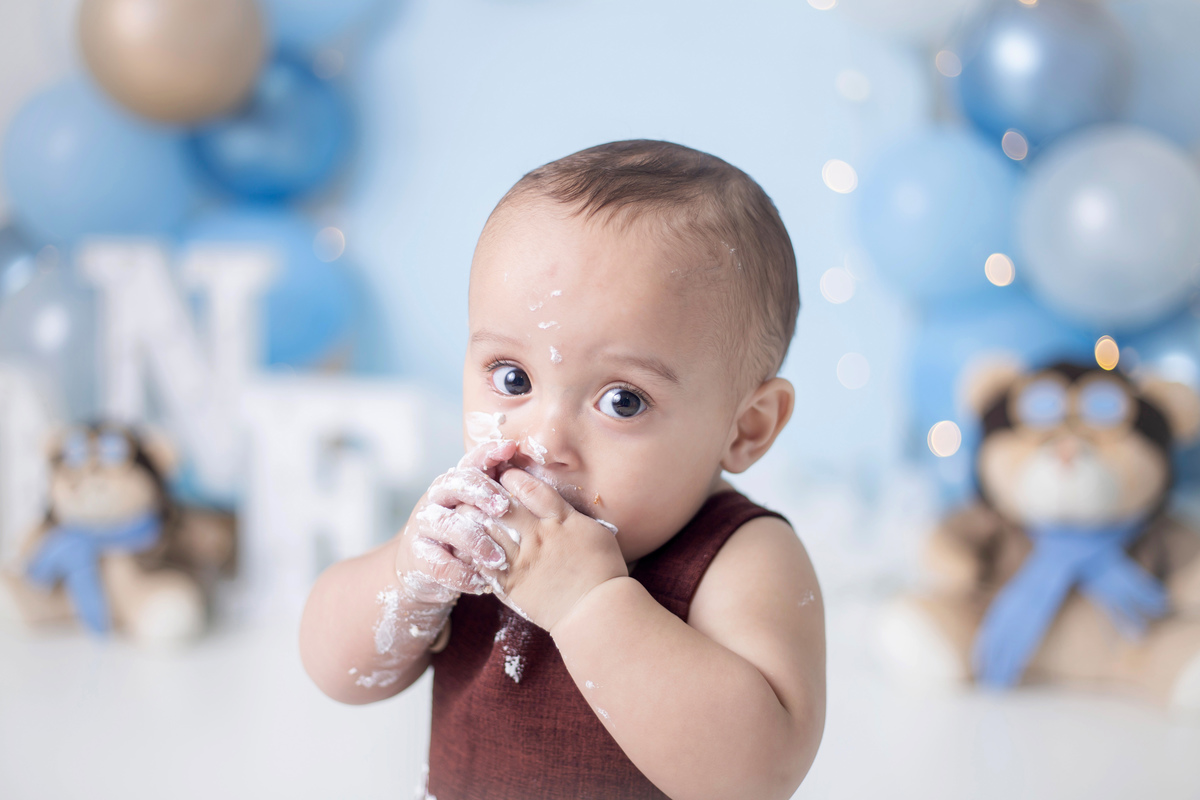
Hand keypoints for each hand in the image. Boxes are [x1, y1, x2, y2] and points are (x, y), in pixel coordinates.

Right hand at [394, 439, 518, 604]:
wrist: (422, 569)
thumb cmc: (463, 534)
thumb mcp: (478, 512)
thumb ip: (498, 496)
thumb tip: (534, 478)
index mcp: (454, 484)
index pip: (469, 462)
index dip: (488, 453)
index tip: (510, 448)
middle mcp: (436, 500)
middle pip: (455, 484)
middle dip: (481, 492)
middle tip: (504, 506)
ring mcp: (423, 527)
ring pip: (447, 525)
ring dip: (476, 541)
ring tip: (499, 559)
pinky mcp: (417, 557)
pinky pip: (439, 564)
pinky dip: (462, 574)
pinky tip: (482, 583)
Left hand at [469, 466, 628, 632]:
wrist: (597, 611)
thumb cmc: (603, 570)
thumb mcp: (595, 531)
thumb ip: (571, 515)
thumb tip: (554, 503)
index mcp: (561, 520)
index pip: (530, 489)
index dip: (514, 477)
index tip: (506, 475)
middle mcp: (538, 536)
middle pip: (503, 506)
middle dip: (486, 494)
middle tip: (476, 489)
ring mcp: (522, 561)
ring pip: (488, 531)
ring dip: (473, 519)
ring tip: (465, 513)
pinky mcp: (511, 584)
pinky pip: (484, 563)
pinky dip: (472, 551)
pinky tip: (467, 544)